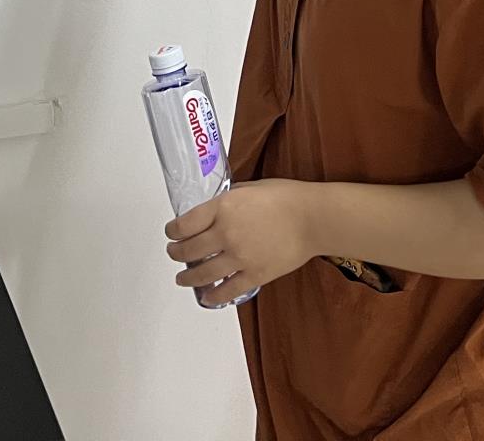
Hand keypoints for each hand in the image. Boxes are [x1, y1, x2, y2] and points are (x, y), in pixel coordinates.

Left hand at [165, 180, 314, 304]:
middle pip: (189, 250)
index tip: (171, 233)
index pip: (184, 224)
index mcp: (223, 208)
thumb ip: (228, 200)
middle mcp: (226, 233)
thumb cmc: (286, 197)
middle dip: (176, 253)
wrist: (313, 218)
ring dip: (188, 278)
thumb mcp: (249, 187)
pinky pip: (227, 290)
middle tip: (174, 253)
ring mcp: (239, 257)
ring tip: (183, 278)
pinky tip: (207, 296)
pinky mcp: (254, 275)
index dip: (172, 231)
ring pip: (203, 273)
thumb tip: (215, 209)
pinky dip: (213, 295)